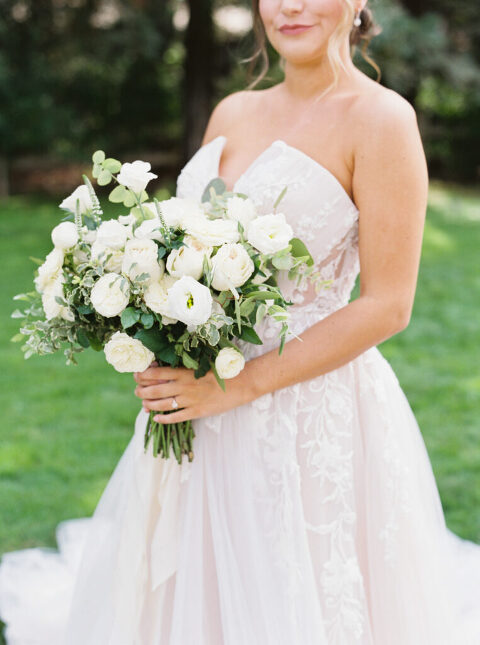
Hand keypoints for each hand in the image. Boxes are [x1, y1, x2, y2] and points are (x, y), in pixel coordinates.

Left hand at [133, 361, 251, 423]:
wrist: (240, 384)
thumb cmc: (220, 371)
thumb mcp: (201, 364)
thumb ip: (184, 366)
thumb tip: (163, 368)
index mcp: (184, 372)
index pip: (156, 373)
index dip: (142, 375)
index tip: (136, 376)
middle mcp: (184, 386)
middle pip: (155, 390)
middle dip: (141, 391)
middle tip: (137, 391)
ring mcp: (190, 400)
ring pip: (162, 404)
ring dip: (149, 405)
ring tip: (143, 404)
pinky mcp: (197, 412)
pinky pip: (176, 417)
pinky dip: (163, 419)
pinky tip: (156, 418)